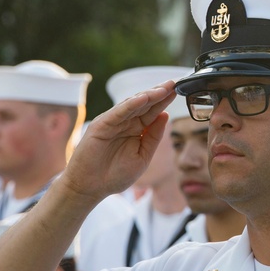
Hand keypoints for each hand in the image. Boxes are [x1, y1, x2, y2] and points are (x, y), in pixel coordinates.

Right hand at [61, 81, 176, 200]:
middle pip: (145, 104)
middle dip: (160, 93)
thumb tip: (165, 115)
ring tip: (164, 88)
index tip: (179, 91)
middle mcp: (126, 123)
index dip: (165, 102)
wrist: (90, 187)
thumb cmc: (115, 174)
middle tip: (174, 83)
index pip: (153, 112)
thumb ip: (154, 137)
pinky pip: (119, 113)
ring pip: (133, 105)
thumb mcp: (143, 156)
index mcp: (137, 130)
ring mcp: (113, 122)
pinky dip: (130, 105)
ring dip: (149, 95)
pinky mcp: (102, 125)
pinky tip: (144, 98)